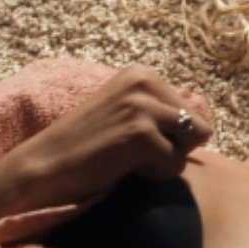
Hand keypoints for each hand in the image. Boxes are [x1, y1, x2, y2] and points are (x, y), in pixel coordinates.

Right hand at [0, 64, 214, 212]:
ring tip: (131, 157)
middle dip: (173, 146)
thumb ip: (159, 107)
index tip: (132, 137)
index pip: (191, 110)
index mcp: (142, 72)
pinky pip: (176, 164)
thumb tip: (202, 113)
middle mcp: (145, 80)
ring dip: (166, 160)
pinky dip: (155, 174)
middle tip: (134, 150)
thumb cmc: (86, 144)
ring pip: (192, 143)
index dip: (168, 135)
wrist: (46, 164)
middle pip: (199, 126)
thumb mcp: (125, 111)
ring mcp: (143, 105)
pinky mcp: (141, 133)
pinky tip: (124, 167)